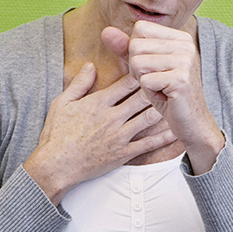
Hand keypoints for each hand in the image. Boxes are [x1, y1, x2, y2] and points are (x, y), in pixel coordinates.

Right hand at [24, 62, 176, 203]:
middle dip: (156, 88)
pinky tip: (175, 131)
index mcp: (98, 103)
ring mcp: (119, 136)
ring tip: (176, 100)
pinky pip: (148, 144)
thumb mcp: (61, 103)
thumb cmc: (56, 134)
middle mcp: (112, 118)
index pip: (126, 82)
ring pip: (148, 118)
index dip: (141, 73)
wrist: (56, 165)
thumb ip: (79, 83)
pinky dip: (163, 137)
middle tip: (169, 80)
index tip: (151, 67)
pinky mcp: (123, 153)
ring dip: (163, 108)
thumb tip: (91, 65)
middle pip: (141, 98)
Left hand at [102, 22, 224, 172]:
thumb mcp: (144, 68)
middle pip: (136, 45)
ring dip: (143, 81)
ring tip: (161, 88)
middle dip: (137, 68)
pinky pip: (145, 81)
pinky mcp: (181, 79)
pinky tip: (165, 97)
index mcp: (179, 37)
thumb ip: (126, 48)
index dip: (136, 51)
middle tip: (157, 81)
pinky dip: (150, 93)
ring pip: (137, 62)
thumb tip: (106, 31)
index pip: (139, 29)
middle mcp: (185, 44)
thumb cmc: (166, 94)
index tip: (153, 68)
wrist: (191, 121)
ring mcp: (185, 60)